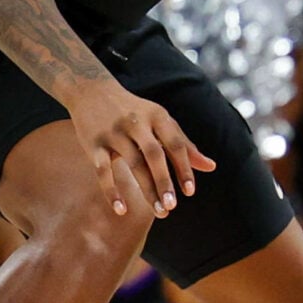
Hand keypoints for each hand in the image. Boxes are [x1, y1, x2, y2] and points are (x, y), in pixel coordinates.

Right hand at [64, 83, 215, 219]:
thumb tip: (211, 167)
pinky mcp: (93, 143)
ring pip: (132, 163)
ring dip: (146, 189)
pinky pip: (103, 170)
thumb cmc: (135, 111)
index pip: (175, 144)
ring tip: (158, 211)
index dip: (184, 168)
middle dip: (164, 181)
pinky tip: (121, 210)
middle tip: (171, 206)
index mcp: (157, 116)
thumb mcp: (160, 121)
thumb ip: (184, 144)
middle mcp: (136, 122)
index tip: (190, 192)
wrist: (92, 91)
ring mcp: (114, 132)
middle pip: (154, 154)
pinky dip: (111, 191)